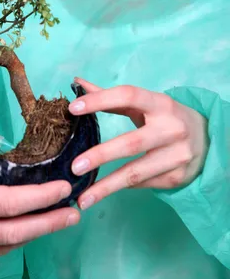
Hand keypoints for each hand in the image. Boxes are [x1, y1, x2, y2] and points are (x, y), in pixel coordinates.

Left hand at [69, 79, 208, 209]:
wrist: (207, 140)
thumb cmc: (163, 117)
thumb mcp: (143, 103)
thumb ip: (110, 97)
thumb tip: (77, 82)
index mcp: (160, 103)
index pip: (128, 96)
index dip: (100, 100)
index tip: (73, 109)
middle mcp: (172, 128)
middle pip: (131, 143)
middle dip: (101, 155)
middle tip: (74, 167)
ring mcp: (177, 155)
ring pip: (136, 172)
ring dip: (107, 186)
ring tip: (83, 198)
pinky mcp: (178, 177)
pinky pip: (143, 183)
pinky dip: (122, 187)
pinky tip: (105, 192)